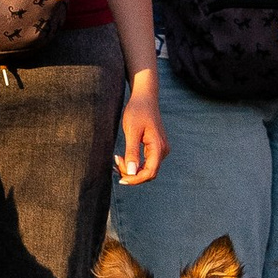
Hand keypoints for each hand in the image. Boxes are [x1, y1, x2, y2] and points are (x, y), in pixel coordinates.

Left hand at [115, 69, 164, 186]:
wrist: (144, 97)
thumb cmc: (137, 111)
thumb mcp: (132, 131)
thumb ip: (132, 152)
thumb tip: (132, 173)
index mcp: (158, 147)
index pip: (149, 173)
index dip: (135, 179)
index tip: (120, 179)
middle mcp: (162, 150)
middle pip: (148, 173)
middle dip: (132, 174)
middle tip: (115, 164)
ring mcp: (160, 148)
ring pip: (147, 168)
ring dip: (132, 169)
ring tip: (117, 160)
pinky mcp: (156, 146)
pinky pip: (147, 161)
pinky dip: (135, 163)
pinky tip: (123, 158)